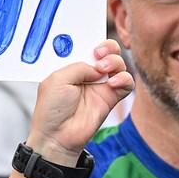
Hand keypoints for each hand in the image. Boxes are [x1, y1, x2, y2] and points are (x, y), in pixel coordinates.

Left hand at [25, 40, 133, 165]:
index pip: (87, 46)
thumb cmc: (52, 110)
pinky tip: (112, 83)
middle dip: (107, 47)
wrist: (58, 136)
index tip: (92, 42)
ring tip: (103, 69)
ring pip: (119, 63)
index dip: (92, 41)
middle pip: (106, 51)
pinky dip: (123, 78)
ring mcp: (100, 85)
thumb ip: (79, 66)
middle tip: (99, 53)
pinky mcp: (111, 97)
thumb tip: (98, 66)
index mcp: (71, 66)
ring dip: (115, 61)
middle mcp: (87, 73)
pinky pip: (126, 82)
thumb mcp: (58, 79)